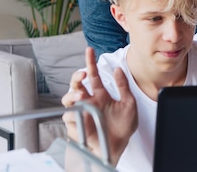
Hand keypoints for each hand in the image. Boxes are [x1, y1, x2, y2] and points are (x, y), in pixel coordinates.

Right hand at [61, 47, 137, 165]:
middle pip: (76, 85)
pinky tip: (82, 115)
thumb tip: (118, 69)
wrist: (118, 146)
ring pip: (67, 100)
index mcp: (101, 95)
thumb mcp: (128, 103)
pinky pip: (69, 118)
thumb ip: (123, 86)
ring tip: (82, 96)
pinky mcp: (77, 126)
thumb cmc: (123, 127)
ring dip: (72, 96)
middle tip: (83, 75)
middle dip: (76, 78)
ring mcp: (81, 114)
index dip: (90, 62)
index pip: (93, 76)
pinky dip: (74, 115)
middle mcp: (89, 102)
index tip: (89, 50)